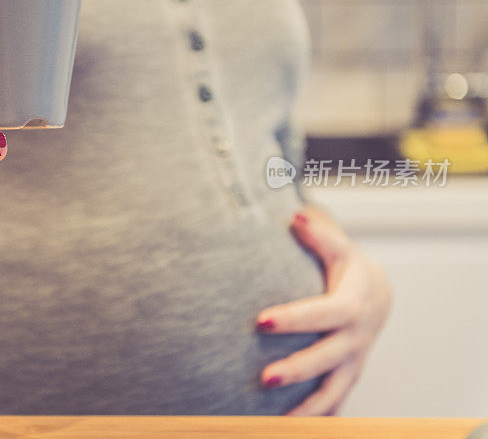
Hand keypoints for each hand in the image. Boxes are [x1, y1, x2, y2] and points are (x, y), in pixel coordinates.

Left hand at [256, 208, 392, 415]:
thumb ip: (319, 233)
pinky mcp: (346, 374)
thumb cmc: (346, 267)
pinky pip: (334, 401)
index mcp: (353, 304)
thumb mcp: (339, 247)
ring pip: (335, 389)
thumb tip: (296, 217)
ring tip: (277, 421)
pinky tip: (289, 428)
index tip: (260, 321)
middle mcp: (356, 337)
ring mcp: (353, 360)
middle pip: (329, 358)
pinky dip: (318, 418)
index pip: (325, 313)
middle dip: (298, 369)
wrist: (375, 293)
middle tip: (264, 379)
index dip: (295, 319)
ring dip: (309, 407)